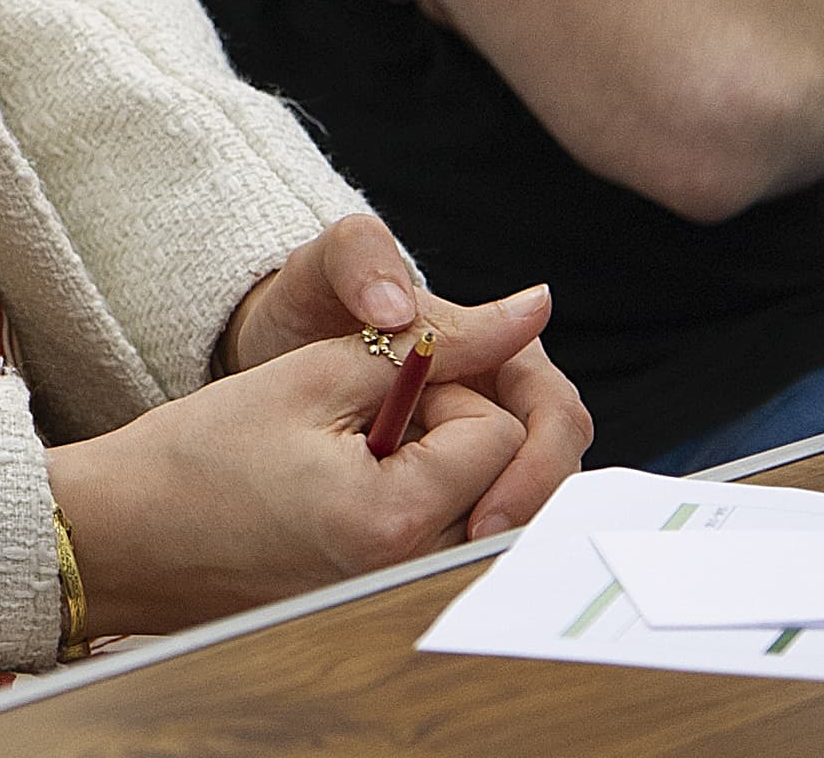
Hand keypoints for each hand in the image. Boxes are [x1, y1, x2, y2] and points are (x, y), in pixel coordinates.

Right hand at [46, 331, 528, 637]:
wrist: (128, 535)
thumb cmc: (203, 453)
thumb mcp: (315, 372)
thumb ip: (434, 340)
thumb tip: (529, 312)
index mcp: (396, 517)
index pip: (499, 433)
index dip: (447, 386)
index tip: (375, 384)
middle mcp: (413, 575)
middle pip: (509, 482)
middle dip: (458, 429)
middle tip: (370, 415)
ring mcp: (401, 600)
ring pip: (487, 515)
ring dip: (447, 467)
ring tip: (361, 449)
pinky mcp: (385, 608)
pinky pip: (447, 548)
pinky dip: (424, 505)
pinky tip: (358, 486)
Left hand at [220, 215, 590, 539]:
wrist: (269, 346)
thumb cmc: (307, 300)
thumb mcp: (325, 268)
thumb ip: (361, 259)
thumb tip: (399, 305)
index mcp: (499, 349)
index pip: (554, 415)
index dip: (533, 463)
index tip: (483, 508)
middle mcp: (500, 399)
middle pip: (552, 468)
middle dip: (522, 509)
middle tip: (471, 548)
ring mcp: (479, 444)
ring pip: (520, 500)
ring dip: (494, 531)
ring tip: (447, 563)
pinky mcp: (449, 482)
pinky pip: (475, 519)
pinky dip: (460, 541)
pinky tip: (423, 561)